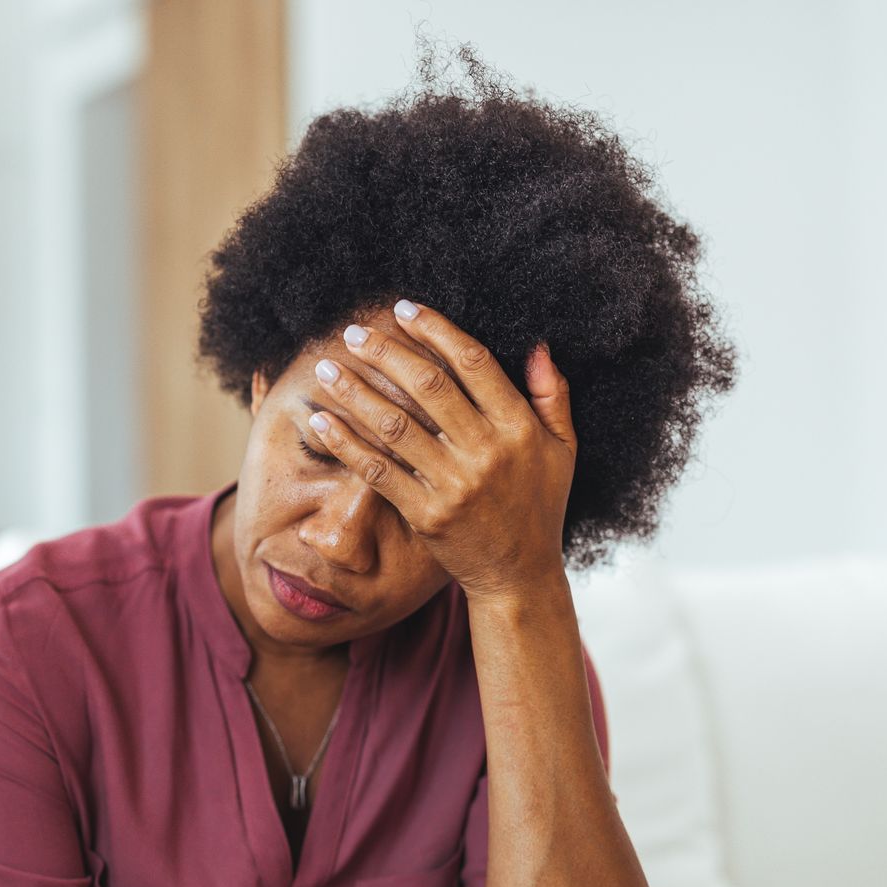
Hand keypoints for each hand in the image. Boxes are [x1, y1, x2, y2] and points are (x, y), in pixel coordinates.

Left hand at [306, 300, 575, 601]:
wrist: (519, 575)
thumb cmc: (540, 506)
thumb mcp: (563, 450)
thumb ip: (553, 396)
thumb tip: (539, 345)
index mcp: (519, 428)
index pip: (473, 363)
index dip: (436, 330)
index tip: (404, 309)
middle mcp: (487, 452)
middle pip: (427, 386)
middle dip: (384, 352)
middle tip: (352, 332)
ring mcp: (454, 484)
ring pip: (395, 425)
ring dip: (356, 392)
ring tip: (327, 368)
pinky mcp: (426, 514)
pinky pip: (379, 471)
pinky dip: (347, 443)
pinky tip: (323, 420)